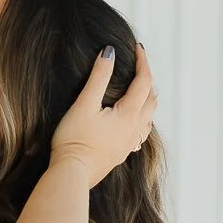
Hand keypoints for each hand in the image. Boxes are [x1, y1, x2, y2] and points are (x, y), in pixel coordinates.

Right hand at [49, 43, 157, 186]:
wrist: (72, 175)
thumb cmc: (74, 140)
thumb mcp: (84, 103)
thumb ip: (98, 77)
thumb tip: (109, 53)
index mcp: (128, 114)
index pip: (144, 82)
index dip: (142, 62)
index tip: (138, 48)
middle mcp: (134, 130)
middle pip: (151, 100)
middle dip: (148, 80)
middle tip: (139, 66)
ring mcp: (128, 145)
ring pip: (148, 119)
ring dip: (147, 101)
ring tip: (139, 90)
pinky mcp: (120, 155)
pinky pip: (139, 134)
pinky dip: (141, 119)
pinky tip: (131, 120)